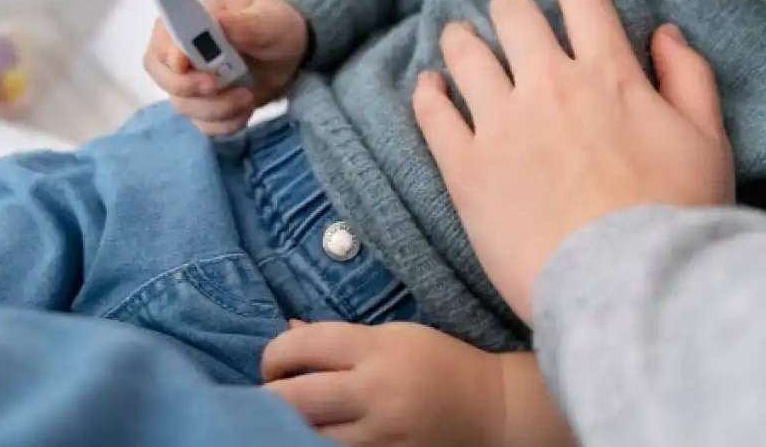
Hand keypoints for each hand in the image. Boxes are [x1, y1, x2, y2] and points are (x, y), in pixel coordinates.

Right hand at [144, 0, 307, 135]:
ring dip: (217, 107)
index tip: (186, 64)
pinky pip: (204, 125)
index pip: (162, 42)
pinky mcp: (205, 108)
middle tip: (217, 85)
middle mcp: (180, 55)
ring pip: (184, 106)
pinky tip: (246, 109)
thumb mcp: (267, 19)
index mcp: (187, 24)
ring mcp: (191, 85)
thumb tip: (218, 22)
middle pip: (164, 79)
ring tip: (248, 95)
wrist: (289, 54)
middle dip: (189, 88)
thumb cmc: (272, 25)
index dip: (169, 56)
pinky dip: (227, 123)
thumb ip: (242, 23)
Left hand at [262, 322, 574, 446]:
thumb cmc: (439, 364)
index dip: (274, 353)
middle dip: (270, 395)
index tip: (274, 362)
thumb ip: (338, 337)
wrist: (494, 411)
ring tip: (295, 417)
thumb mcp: (393, 336)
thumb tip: (287, 330)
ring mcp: (381, 435)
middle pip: (294, 398)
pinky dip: (318, 444)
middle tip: (272, 394)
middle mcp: (376, 392)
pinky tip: (317, 435)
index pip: (304, 346)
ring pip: (306, 437)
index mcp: (377, 349)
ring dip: (289, 426)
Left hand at [412, 0, 734, 321]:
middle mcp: (548, 86)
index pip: (583, 3)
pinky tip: (427, 85)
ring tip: (457, 38)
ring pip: (466, 55)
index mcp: (608, 74)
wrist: (620, 283)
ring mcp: (500, 124)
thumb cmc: (675, 218)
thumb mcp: (708, 141)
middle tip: (508, 14)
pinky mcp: (464, 167)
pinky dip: (428, 91)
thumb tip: (663, 33)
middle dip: (512, 8)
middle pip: (516, 18)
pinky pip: (433, 113)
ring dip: (462, 39)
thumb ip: (688, 78)